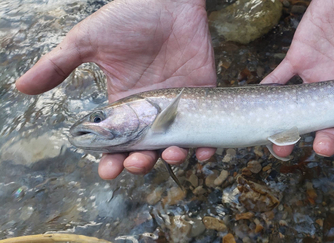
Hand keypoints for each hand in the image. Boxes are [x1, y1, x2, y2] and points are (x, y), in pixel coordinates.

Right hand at [15, 0, 216, 178]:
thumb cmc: (128, 17)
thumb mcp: (88, 41)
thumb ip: (58, 65)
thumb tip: (21, 87)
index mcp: (124, 104)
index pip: (116, 141)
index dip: (111, 159)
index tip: (107, 171)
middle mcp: (151, 110)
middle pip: (146, 149)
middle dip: (141, 163)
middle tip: (138, 162)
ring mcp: (177, 105)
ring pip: (176, 143)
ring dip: (174, 157)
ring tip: (171, 154)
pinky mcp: (202, 96)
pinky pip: (208, 127)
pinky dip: (208, 144)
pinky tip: (204, 151)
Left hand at [262, 0, 333, 157]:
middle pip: (333, 123)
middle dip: (326, 138)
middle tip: (322, 148)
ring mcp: (318, 77)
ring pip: (303, 110)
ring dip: (292, 128)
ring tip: (282, 143)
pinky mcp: (299, 61)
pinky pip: (279, 78)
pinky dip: (267, 89)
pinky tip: (257, 101)